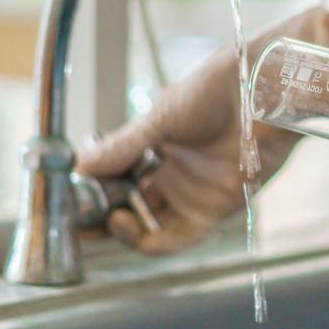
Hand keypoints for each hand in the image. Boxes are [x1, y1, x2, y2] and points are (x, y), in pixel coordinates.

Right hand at [76, 6, 328, 253]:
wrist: (264, 91)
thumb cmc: (219, 88)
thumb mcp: (163, 116)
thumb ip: (124, 145)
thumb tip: (81, 165)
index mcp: (153, 147)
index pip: (112, 180)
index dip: (88, 193)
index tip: (64, 198)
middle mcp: (169, 174)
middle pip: (126, 209)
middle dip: (98, 219)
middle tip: (73, 219)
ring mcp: (190, 193)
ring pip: (147, 228)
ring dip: (120, 231)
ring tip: (103, 218)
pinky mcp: (214, 209)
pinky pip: (177, 238)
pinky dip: (149, 241)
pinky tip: (127, 224)